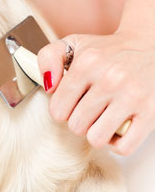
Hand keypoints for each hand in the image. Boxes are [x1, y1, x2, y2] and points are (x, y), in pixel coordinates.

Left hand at [37, 31, 154, 155]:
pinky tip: (117, 127)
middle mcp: (109, 78)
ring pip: (96, 138)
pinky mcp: (151, 111)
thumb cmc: (107, 50)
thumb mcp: (72, 44)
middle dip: (79, 121)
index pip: (58, 109)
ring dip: (96, 132)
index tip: (71, 103)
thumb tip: (48, 87)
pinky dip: (117, 143)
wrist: (150, 45)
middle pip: (76, 125)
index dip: (62, 111)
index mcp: (87, 63)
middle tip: (88, 109)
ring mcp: (132, 95)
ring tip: (101, 118)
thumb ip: (48, 58)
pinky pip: (124, 147)